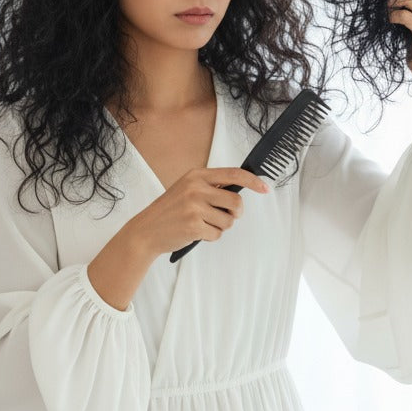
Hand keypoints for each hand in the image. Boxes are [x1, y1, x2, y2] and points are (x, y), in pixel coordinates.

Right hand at [131, 166, 268, 256]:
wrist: (145, 231)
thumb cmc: (170, 211)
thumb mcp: (187, 189)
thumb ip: (211, 186)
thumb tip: (242, 190)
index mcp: (197, 175)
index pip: (234, 174)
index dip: (253, 181)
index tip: (265, 188)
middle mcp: (196, 188)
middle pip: (236, 201)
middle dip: (235, 213)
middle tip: (224, 216)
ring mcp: (194, 207)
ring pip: (229, 220)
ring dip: (221, 226)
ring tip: (203, 223)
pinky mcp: (193, 225)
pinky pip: (218, 234)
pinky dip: (211, 236)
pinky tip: (196, 232)